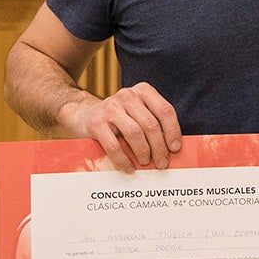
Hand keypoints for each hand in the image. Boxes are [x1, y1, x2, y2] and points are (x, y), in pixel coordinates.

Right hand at [64, 82, 182, 171]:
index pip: (165, 110)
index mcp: (143, 91)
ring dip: (143, 152)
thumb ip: (153, 124)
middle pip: (150, 124)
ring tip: (146, 162)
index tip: (175, 148)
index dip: (173, 131)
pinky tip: (128, 167)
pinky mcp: (96, 122)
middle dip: (159, 147)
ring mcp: (111, 107)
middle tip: (162, 163)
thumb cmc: (119, 118)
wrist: (83, 114)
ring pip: (134, 133)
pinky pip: (114, 145)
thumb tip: (171, 149)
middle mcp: (127, 96)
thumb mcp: (138, 113)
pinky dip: (123, 159)